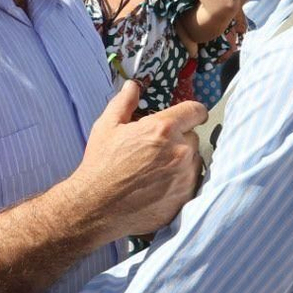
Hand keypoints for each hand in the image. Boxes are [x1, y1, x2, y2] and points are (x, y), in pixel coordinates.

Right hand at [69, 81, 205, 238]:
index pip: (196, 111)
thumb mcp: (106, 127)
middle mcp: (180, 151)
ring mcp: (185, 177)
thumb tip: (133, 86)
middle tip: (156, 149)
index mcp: (163, 129)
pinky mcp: (185, 198)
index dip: (191, 112)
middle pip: (193, 136)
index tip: (187, 117)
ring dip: (182, 161)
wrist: (97, 207)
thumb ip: (124, 102)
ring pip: (194, 161)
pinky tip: (159, 186)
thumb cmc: (101, 165)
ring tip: (156, 170)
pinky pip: (192, 183)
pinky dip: (180, 182)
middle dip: (179, 139)